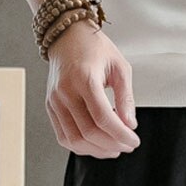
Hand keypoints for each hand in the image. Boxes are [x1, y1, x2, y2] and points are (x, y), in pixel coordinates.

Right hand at [45, 20, 140, 158]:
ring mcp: (55, 101)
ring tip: (114, 148)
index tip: (134, 141)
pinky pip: (64, 137)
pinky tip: (97, 145)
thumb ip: (126, 97)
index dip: (121, 135)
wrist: (66, 35)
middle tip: (127, 146)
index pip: (103, 119)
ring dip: (98, 150)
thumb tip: (130, 125)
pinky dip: (82, 147)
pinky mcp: (51, 107)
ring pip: (76, 140)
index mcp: (84, 79)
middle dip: (112, 145)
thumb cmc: (93, 48)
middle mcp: (66, 92)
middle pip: (89, 132)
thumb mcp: (119, 67)